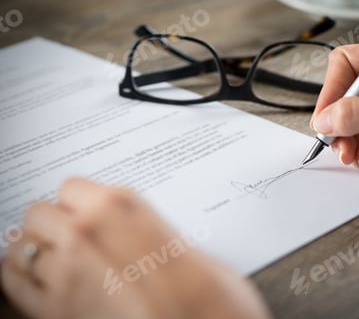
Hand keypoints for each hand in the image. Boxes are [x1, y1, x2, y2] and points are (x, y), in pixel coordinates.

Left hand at [1, 178, 271, 318]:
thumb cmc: (206, 292)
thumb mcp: (182, 243)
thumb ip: (149, 228)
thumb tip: (137, 231)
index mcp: (120, 206)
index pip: (70, 186)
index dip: (79, 201)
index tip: (86, 211)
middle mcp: (85, 233)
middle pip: (38, 212)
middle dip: (53, 222)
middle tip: (72, 235)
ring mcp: (64, 273)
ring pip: (22, 243)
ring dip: (37, 248)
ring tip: (56, 258)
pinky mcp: (53, 311)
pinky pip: (11, 281)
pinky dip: (18, 275)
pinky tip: (36, 278)